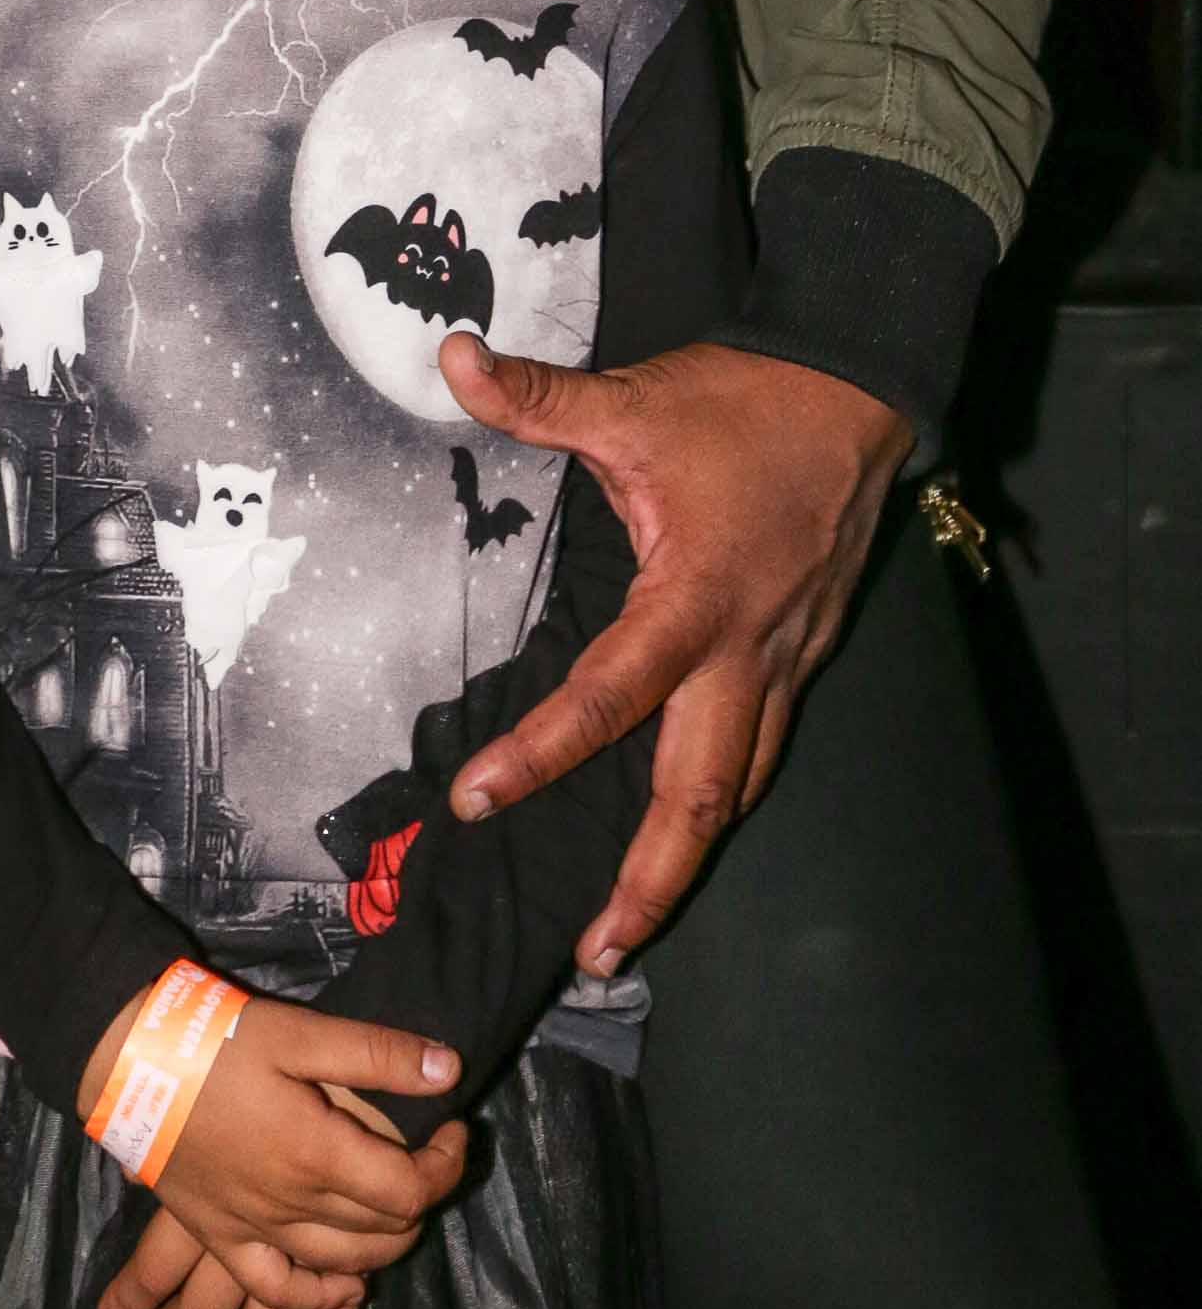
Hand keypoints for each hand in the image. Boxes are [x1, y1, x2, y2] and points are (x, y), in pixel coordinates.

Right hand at [79, 987, 463, 1308]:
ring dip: (383, 1244)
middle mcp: (293, 1204)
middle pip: (383, 1227)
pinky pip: (276, 1287)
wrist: (131, 1063)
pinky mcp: (222, 1234)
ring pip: (342, 1262)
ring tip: (396, 1206)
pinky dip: (315, 1295)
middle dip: (420, 1195)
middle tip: (425, 1155)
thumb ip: (376, 1054)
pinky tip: (340, 1281)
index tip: (453, 1126)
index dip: (446, 1165)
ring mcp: (255, 1228)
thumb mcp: (299, 1033)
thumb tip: (449, 1068)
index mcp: (319, 1153)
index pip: (411, 1189)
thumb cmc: (218, 1040)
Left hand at [437, 332, 912, 966]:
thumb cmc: (742, 402)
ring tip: (634, 920)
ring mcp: (786, 659)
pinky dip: (725, 795)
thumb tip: (453, 356)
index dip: (539, 754)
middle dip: (652, 883)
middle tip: (597, 952)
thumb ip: (538, 397)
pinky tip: (693, 817)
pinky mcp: (807, 652)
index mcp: (695, 600)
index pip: (607, 699)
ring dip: (689, 855)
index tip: (476, 801)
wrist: (856, 391)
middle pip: (702, 797)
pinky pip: (762, 746)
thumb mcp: (632, 399)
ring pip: (740, 785)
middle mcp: (747, 651)